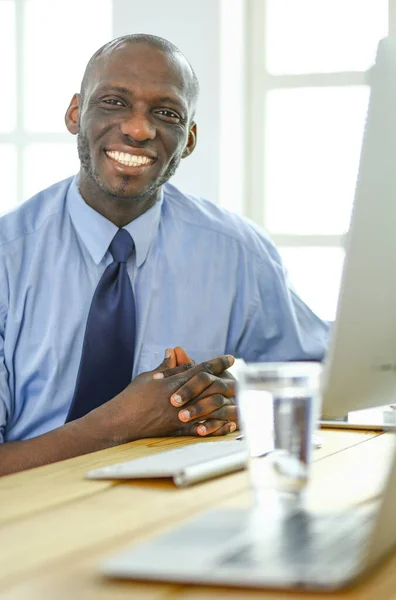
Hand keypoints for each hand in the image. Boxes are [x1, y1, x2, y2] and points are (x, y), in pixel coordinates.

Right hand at [91, 351, 235, 443]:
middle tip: (242, 377)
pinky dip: (217, 426)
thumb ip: (166, 366)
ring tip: (242, 401)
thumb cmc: (132, 397)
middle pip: (211, 386)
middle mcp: (181, 396)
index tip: (231, 358)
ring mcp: (180, 414)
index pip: (201, 368)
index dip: (218, 362)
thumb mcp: (148, 376)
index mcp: (174, 381)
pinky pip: (202, 428)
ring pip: (210, 407)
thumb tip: (173, 351)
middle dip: (227, 380)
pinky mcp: (178, 430)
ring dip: (227, 404)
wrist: (121, 420)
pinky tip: (229, 425)